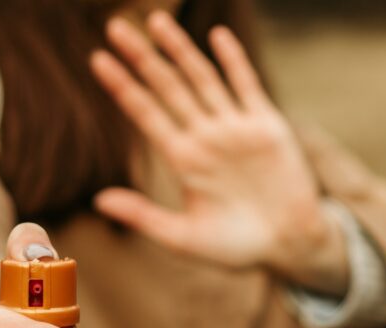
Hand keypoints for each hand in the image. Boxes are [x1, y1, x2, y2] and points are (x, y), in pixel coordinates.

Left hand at [90, 11, 348, 295]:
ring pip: (202, 79)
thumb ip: (144, 216)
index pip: (145, 114)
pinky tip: (217, 36)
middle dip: (142, 57)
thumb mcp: (183, 239)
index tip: (97, 60)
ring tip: (156, 20)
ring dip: (180, 50)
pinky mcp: (267, 126)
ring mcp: (235, 128)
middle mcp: (204, 136)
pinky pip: (247, 86)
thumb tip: (98, 199)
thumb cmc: (236, 247)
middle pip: (167, 87)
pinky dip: (233, 61)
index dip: (122, 87)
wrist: (288, 246)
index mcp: (182, 159)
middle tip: (115, 26)